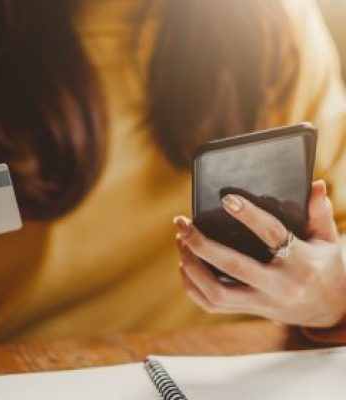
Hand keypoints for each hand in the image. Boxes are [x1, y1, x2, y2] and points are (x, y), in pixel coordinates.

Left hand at [174, 181, 345, 327]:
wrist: (329, 310)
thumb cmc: (325, 268)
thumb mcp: (328, 240)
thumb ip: (320, 213)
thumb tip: (315, 184)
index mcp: (301, 262)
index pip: (272, 235)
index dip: (249, 216)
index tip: (226, 198)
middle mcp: (279, 286)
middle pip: (233, 266)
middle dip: (201, 244)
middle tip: (182, 223)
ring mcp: (262, 302)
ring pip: (216, 292)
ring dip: (192, 266)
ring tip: (181, 241)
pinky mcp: (249, 311)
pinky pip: (213, 305)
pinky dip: (193, 287)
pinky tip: (185, 266)